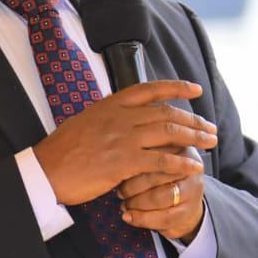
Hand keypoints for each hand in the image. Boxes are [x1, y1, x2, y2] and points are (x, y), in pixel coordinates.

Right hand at [33, 80, 217, 205]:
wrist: (46, 170)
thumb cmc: (63, 150)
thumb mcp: (85, 120)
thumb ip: (109, 116)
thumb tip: (124, 116)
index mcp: (110, 104)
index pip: (149, 89)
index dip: (176, 87)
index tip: (195, 89)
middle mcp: (120, 117)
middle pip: (167, 113)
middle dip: (194, 120)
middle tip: (211, 128)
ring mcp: (122, 139)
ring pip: (169, 132)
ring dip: (195, 137)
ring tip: (210, 143)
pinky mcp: (124, 162)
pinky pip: (161, 160)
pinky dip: (181, 162)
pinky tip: (193, 166)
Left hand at [117, 145, 206, 241]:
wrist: (184, 205)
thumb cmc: (160, 178)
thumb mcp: (153, 160)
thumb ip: (138, 154)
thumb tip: (112, 156)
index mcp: (178, 146)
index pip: (153, 152)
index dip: (132, 163)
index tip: (115, 171)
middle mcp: (190, 165)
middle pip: (156, 174)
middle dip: (132, 186)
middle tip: (119, 192)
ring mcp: (193, 188)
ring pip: (160, 197)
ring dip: (137, 203)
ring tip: (124, 205)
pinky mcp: (190, 210)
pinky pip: (164, 217)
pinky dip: (142, 219)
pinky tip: (129, 217)